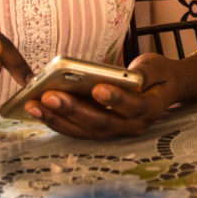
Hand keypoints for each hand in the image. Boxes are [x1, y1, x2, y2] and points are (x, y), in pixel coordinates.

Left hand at [23, 53, 180, 137]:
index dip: (116, 99)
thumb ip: (145, 72)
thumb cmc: (157, 74)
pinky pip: (77, 129)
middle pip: (102, 123)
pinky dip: (57, 120)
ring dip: (58, 119)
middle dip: (73, 110)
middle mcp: (132, 125)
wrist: (162, 89)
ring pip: (85, 130)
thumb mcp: (157, 66)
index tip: (97, 88)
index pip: (134, 107)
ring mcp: (115, 131)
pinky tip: (37, 108)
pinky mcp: (100, 129)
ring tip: (33, 104)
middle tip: (49, 96)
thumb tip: (129, 75)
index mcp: (151, 108)